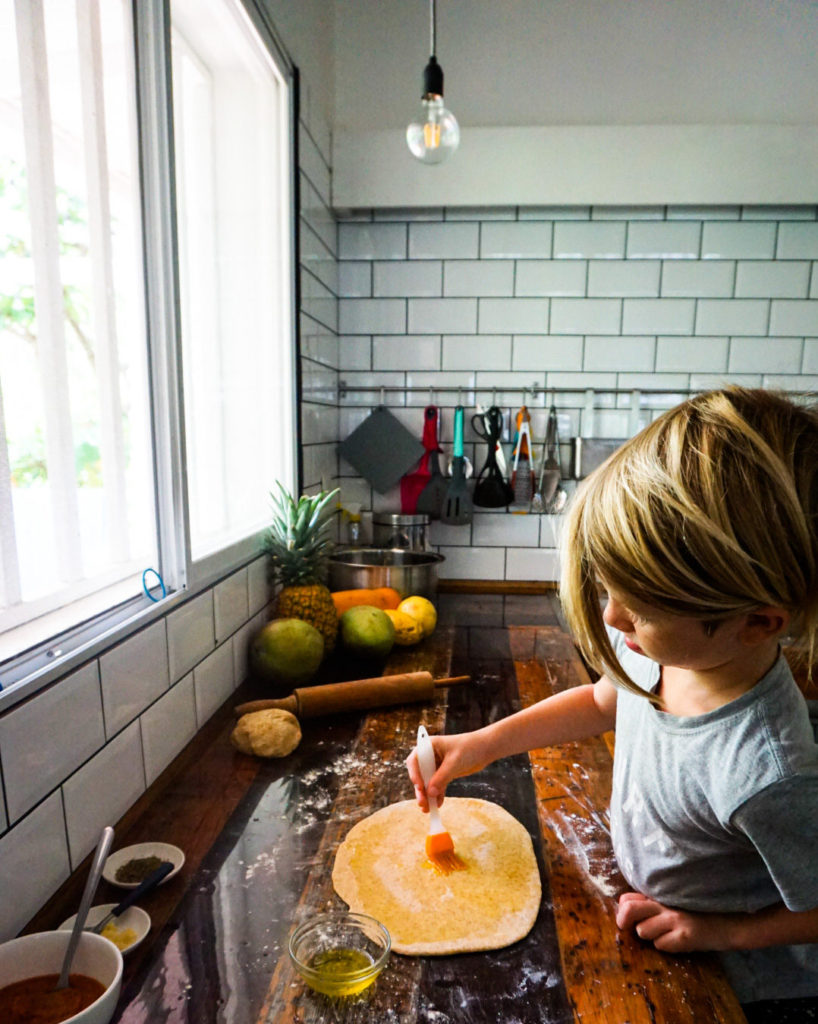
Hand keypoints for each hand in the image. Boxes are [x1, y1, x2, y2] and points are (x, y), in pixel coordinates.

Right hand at [405, 730, 492, 810]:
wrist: (485, 748)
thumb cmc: (469, 748)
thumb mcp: (454, 762)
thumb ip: (442, 777)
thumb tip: (429, 793)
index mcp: (428, 746)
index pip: (415, 760)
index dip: (415, 774)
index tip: (420, 787)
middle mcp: (430, 755)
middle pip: (420, 774)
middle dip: (421, 789)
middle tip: (422, 803)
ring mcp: (436, 765)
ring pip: (428, 782)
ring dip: (428, 795)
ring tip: (427, 809)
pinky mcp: (444, 773)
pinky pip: (437, 786)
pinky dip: (437, 795)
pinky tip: (438, 804)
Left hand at [615, 892, 732, 952]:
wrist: (728, 923)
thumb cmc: (697, 912)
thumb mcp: (673, 902)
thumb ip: (652, 903)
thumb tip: (624, 908)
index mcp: (661, 894)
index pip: (628, 898)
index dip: (622, 910)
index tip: (626, 918)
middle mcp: (666, 904)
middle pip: (629, 910)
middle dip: (624, 922)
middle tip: (627, 928)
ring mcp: (675, 919)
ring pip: (643, 931)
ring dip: (650, 936)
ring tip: (665, 934)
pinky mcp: (685, 936)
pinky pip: (661, 945)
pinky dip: (666, 946)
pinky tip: (677, 941)